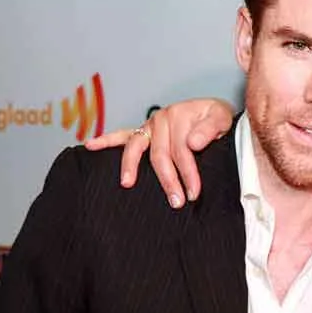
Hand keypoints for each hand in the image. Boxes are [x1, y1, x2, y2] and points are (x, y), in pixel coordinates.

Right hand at [84, 98, 234, 207]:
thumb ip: (209, 130)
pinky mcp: (143, 130)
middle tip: (176, 201)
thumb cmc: (216, 118)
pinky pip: (122, 135)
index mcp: (181, 115)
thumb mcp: (221, 119)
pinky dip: (105, 140)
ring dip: (131, 166)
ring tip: (128, 184)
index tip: (193, 193)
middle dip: (168, 180)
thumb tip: (192, 143)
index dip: (188, 174)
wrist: (212, 111)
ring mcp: (150, 124)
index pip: (182, 150)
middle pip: (160, 154)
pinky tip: (90, 146)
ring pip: (137, 147)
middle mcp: (162, 118)